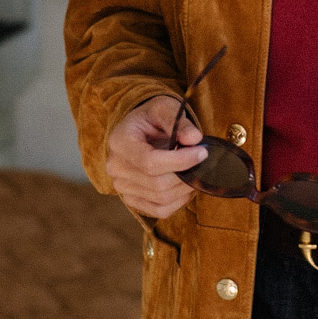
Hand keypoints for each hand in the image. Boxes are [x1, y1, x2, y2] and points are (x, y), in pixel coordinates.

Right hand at [106, 95, 206, 220]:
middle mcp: (115, 167)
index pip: (150, 162)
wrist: (140, 130)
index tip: (202, 152)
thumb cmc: (152, 117)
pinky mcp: (131, 199)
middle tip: (201, 161)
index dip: (180, 161)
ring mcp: (121, 186)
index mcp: (119, 141)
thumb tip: (194, 139)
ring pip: (162, 198)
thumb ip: (179, 122)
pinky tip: (184, 186)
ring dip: (185, 188)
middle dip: (186, 174)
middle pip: (157, 183)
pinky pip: (160, 210)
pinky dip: (178, 201)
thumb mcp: (164, 108)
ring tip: (193, 171)